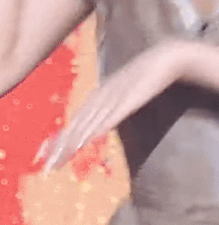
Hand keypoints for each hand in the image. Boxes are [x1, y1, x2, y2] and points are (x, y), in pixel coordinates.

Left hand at [38, 38, 192, 172]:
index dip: (61, 138)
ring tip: (62, 157)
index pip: (76, 118)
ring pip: (91, 121)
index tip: (46, 155)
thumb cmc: (147, 75)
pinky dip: (100, 126)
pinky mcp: (130, 98)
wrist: (166, 58)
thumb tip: (102, 121)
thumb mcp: (125, 90)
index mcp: (101, 93)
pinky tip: (90, 138)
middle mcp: (103, 94)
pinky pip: (112, 115)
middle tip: (49, 166)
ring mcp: (115, 96)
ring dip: (76, 140)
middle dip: (62, 145)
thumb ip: (113, 104)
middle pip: (79, 122)